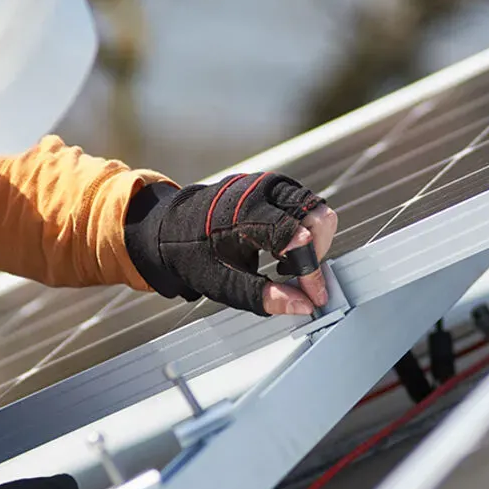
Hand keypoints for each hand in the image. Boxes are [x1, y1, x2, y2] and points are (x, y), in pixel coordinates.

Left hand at [124, 172, 338, 316]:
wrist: (171, 227)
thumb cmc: (195, 255)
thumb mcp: (223, 284)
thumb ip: (263, 296)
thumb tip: (303, 305)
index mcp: (244, 214)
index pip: (296, 237)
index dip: (310, 270)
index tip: (314, 296)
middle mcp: (261, 190)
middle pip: (317, 215)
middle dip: (316, 251)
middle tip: (294, 275)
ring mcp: (269, 182)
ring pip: (316, 208)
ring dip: (313, 240)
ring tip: (284, 261)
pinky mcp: (275, 185)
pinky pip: (306, 205)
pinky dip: (305, 229)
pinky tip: (281, 249)